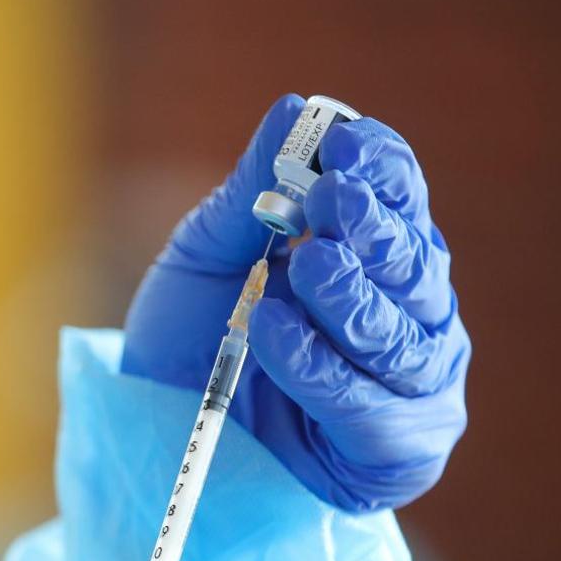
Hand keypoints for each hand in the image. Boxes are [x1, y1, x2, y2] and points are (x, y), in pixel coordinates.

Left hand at [122, 94, 469, 511]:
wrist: (145, 429)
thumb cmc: (184, 340)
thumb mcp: (204, 257)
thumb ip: (248, 193)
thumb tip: (295, 110)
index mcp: (370, 256)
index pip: (401, 201)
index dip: (383, 169)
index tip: (344, 143)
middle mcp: (405, 313)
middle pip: (415, 264)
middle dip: (374, 230)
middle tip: (330, 200)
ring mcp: (407, 383)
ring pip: (403, 334)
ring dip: (353, 296)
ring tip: (305, 267)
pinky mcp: (393, 449)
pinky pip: (371, 405)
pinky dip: (322, 367)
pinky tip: (276, 333)